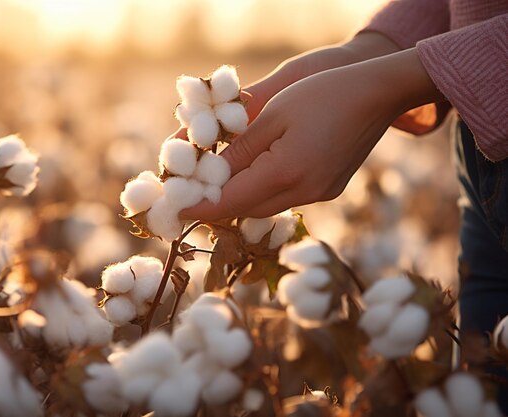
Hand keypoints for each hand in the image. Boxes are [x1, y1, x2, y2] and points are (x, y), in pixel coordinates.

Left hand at [181, 48, 441, 219]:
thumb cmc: (322, 94)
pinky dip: (262, 191)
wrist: (378, 94)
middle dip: (215, 204)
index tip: (174, 208)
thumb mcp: (272, 115)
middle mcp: (303, 193)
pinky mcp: (328, 190)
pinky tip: (252, 174)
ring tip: (214, 182)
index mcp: (286, 174)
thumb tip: (208, 174)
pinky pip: (284, 198)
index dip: (198, 207)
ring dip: (238, 198)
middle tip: (189, 192)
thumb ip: (238, 150)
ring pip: (265, 207)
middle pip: (246, 210)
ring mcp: (319, 195)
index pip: (230, 202)